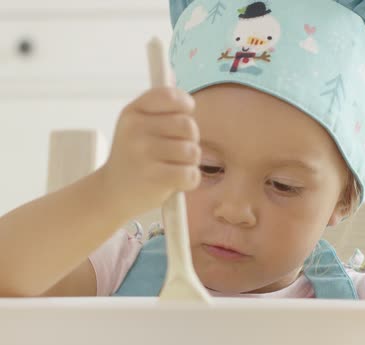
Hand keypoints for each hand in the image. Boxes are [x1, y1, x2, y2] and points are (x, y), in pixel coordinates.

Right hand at [100, 87, 200, 219]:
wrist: (112, 193)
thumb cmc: (133, 157)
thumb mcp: (136, 125)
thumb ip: (157, 105)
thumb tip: (173, 72)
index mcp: (133, 113)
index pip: (170, 96)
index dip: (185, 105)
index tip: (185, 114)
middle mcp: (136, 130)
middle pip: (188, 126)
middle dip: (190, 140)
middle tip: (178, 150)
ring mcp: (144, 155)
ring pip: (192, 152)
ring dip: (190, 162)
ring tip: (174, 167)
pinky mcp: (154, 179)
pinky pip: (191, 174)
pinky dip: (190, 180)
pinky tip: (177, 182)